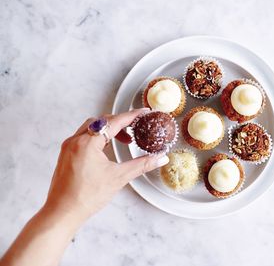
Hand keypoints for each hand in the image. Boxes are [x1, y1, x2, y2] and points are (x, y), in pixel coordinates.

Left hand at [44, 108, 168, 221]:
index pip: (114, 122)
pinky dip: (98, 137)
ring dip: (108, 130)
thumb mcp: (119, 178)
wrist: (62, 212)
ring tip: (124, 140)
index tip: (143, 113)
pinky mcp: (66, 154)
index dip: (131, 116)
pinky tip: (107, 148)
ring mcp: (68, 147)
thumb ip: (141, 165)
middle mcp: (75, 140)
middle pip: (101, 121)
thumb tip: (160, 158)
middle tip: (136, 127)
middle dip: (120, 122)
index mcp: (88, 143)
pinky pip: (84, 137)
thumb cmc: (86, 197)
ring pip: (91, 127)